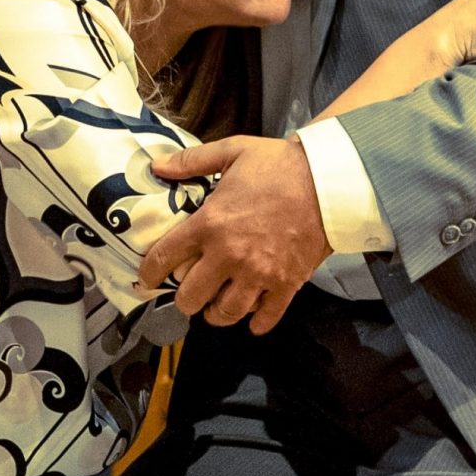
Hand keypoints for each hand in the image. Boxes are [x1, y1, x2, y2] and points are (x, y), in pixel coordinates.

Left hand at [136, 137, 330, 333]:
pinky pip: (266, 317)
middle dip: (184, 299)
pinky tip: (252, 320)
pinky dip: (256, 323)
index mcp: (209, 223)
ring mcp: (259, 273)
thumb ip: (191, 161)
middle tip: (188, 293)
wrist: (329, 179)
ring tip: (215, 308)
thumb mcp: (231, 151)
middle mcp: (229, 254)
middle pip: (191, 297)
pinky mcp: (287, 283)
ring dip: (216, 314)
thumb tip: (157, 166)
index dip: (150, 274)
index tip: (146, 281)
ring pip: (225, 313)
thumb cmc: (279, 164)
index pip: (165, 259)